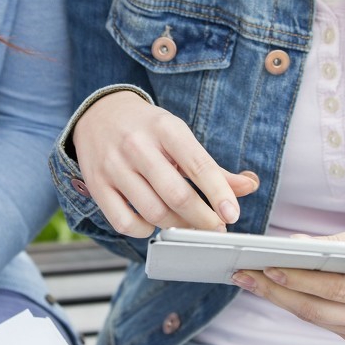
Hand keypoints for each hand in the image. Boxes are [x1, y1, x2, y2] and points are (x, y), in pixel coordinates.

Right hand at [72, 91, 259, 236]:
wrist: (99, 113)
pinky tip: (153, 223)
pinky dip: (144, 230)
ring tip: (187, 224)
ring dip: (177, 226)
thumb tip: (248, 186)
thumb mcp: (179, 136)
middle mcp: (137, 145)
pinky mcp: (96, 185)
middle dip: (202, 218)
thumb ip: (212, 167)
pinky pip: (124, 222)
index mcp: (164, 128)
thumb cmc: (147, 129)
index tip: (232, 214)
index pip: (198, 164)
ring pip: (152, 211)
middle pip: (176, 194)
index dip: (218, 193)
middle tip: (216, 228)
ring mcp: (113, 166)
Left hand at [231, 219, 344, 343]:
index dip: (300, 278)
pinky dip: (295, 303)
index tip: (268, 264)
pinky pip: (321, 320)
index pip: (336, 288)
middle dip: (276, 290)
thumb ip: (339, 241)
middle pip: (317, 310)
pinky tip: (271, 287)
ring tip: (248, 278)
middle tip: (243, 273)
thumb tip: (295, 244)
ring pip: (314, 318)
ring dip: (278, 298)